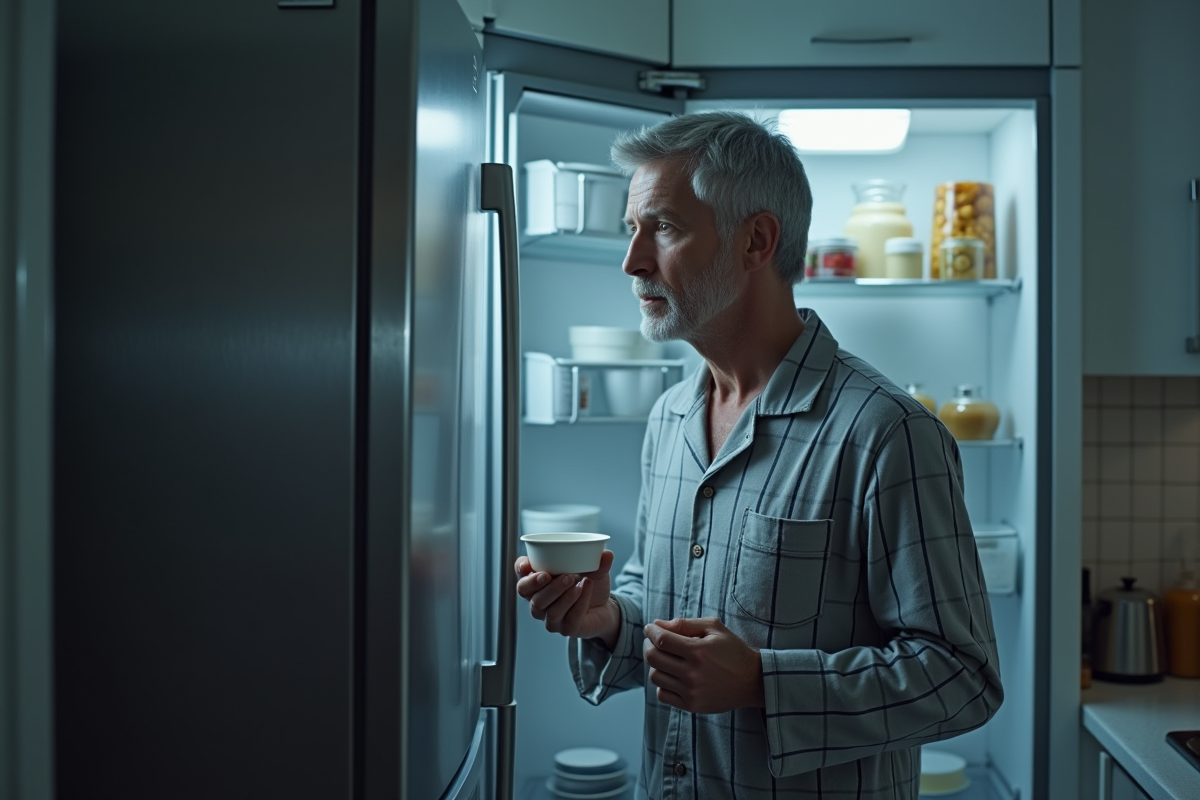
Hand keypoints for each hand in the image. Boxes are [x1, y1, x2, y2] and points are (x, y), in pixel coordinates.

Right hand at [515, 551, 619, 643]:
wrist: (605, 607)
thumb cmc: (588, 584)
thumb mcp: (592, 568)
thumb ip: (598, 562)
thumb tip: (607, 554)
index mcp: (538, 582)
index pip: (521, 574)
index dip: (520, 569)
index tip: (527, 565)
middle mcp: (539, 601)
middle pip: (527, 594)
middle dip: (539, 584)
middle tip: (556, 574)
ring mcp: (550, 618)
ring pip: (548, 609)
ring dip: (563, 595)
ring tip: (577, 581)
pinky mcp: (566, 629)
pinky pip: (569, 618)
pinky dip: (579, 603)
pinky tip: (585, 590)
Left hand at [642, 617, 764, 713]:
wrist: (752, 680)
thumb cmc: (733, 650)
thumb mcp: (714, 628)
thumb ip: (684, 624)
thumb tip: (657, 624)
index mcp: (698, 651)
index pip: (661, 640)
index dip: (651, 631)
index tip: (650, 628)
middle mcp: (693, 673)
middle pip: (653, 658)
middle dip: (648, 645)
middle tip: (653, 641)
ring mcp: (691, 691)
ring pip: (655, 676)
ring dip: (655, 665)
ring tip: (664, 658)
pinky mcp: (692, 705)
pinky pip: (663, 695)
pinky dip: (662, 684)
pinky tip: (671, 676)